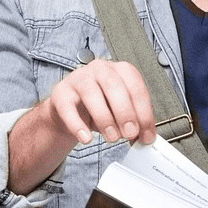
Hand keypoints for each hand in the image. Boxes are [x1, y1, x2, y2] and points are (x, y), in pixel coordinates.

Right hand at [8, 59, 154, 193]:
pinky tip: (86, 138)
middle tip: (130, 133)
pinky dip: (77, 125)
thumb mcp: (121, 113)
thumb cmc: (101, 106)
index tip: (146, 134)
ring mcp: (79, 78)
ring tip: (112, 137)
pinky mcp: (61, 92)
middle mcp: (100, 69)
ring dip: (104, 118)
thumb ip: (134, 122)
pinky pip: (68, 108)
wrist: (70, 109)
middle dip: (125, 112)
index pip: (136, 88)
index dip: (144, 113)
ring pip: (91, 93)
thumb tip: (145, 138)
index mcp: (121, 70)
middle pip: (114, 86)